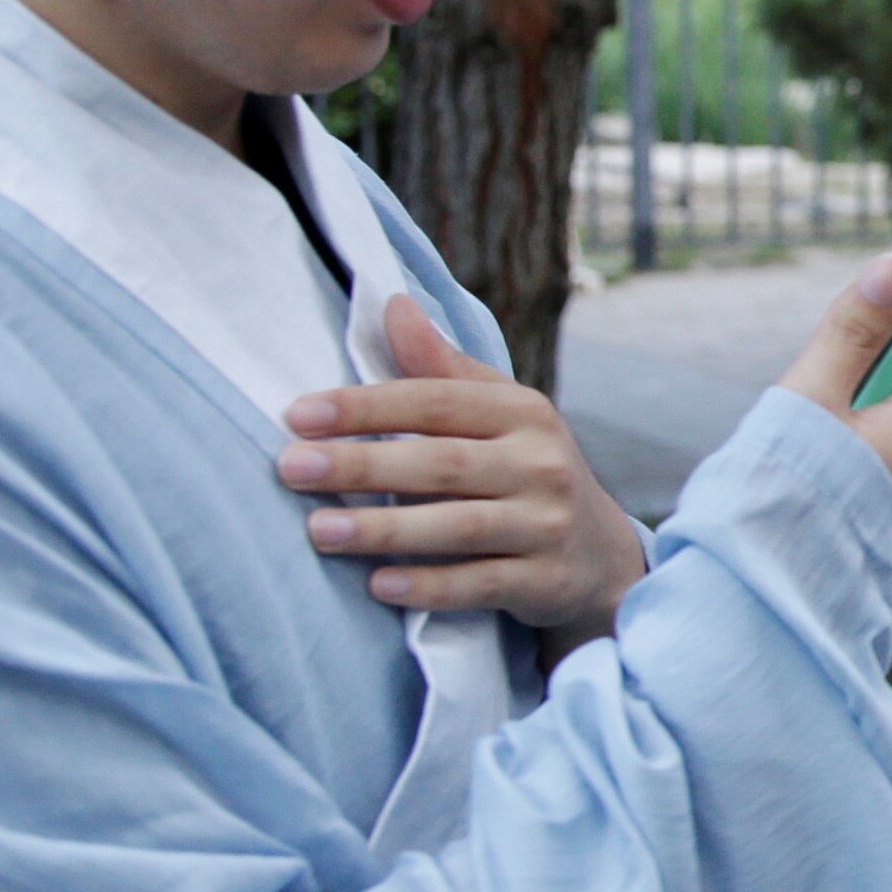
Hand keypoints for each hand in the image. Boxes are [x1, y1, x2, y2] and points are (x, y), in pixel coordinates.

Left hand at [281, 294, 651, 642]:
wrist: (601, 554)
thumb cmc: (525, 470)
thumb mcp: (498, 414)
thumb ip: (441, 368)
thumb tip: (392, 304)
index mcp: (522, 412)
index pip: (435, 400)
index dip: (366, 407)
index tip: (298, 415)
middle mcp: (542, 464)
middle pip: (442, 462)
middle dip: (362, 464)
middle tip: (290, 467)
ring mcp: (547, 525)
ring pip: (459, 526)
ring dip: (384, 529)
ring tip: (318, 529)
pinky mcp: (547, 581)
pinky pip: (481, 586)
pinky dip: (430, 587)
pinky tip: (379, 586)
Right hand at [776, 252, 891, 545]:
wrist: (754, 607)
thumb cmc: (774, 500)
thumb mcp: (807, 401)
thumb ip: (851, 333)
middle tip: (869, 318)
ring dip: (872, 410)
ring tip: (814, 409)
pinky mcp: (887, 542)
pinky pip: (884, 479)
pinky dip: (861, 456)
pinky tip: (817, 465)